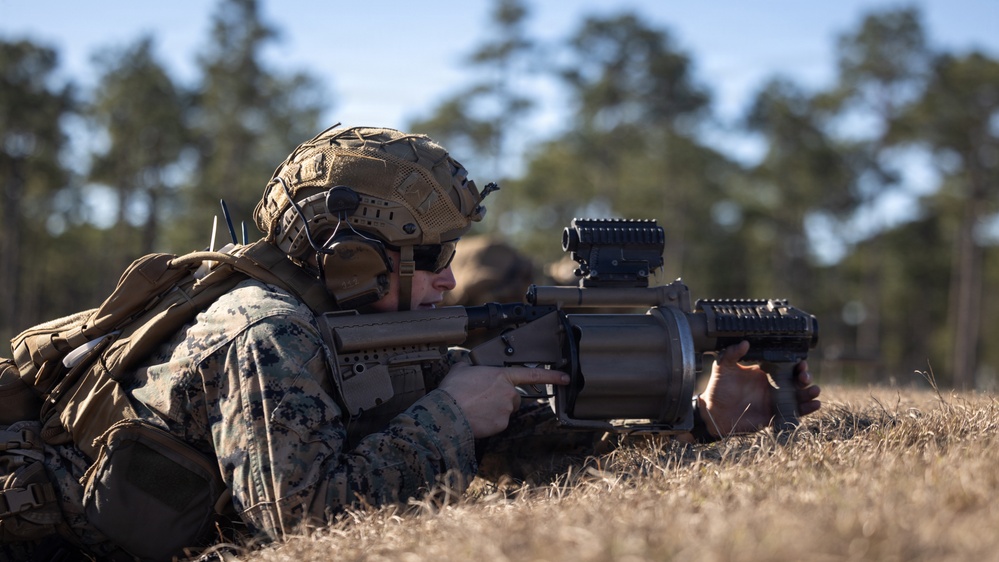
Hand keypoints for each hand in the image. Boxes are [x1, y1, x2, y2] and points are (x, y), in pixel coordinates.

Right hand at [439, 363, 569, 437]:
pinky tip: (477, 418)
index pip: (532, 375)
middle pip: (514, 397)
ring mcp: (506, 410)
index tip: (565, 378)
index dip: (552, 376)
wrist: (448, 413)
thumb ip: (470, 366)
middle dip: (503, 399)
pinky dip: (490, 422)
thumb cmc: (453, 390)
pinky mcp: (501, 425)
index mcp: (502, 376)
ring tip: (476, 408)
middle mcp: (509, 393)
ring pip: (506, 410)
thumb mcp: (461, 369)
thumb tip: (467, 366)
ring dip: (496, 410)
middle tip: (483, 399)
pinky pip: (499, 423)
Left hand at [698, 341, 820, 437]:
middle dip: (805, 376)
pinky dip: (807, 409)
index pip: (786, 365)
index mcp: (764, 372)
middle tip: (804, 377)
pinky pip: (795, 412)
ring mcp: (776, 400)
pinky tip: (814, 404)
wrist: (714, 412)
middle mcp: (773, 385)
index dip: (796, 363)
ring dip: (809, 392)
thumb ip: (731, 354)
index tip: (800, 362)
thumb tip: (744, 342)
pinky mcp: (776, 415)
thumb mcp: (723, 367)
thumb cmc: (719, 388)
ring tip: (814, 390)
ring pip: (799, 395)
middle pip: (797, 379)